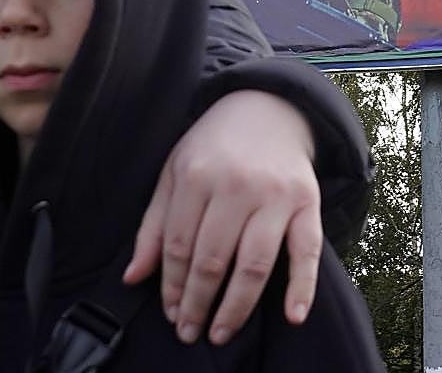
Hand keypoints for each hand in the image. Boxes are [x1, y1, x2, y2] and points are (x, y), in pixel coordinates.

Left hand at [123, 89, 321, 344]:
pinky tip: (293, 316)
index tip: (170, 314)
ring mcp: (275, 195)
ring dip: (236, 307)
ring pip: (255, 264)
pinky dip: (302, 286)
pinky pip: (307, 250)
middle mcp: (236, 186)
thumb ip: (154, 225)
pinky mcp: (307, 202)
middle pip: (213, 259)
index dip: (172, 286)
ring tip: (221, 333)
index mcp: (197, 176)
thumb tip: (134, 277)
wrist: (268, 108)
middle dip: (198, 303)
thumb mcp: (174, 172)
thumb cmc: (215, 146)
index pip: (178, 245)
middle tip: (190, 332)